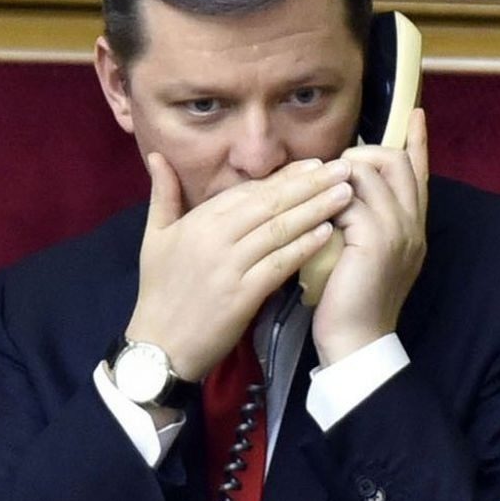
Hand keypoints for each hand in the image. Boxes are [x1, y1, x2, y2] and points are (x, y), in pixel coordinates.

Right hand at [125, 154, 353, 381]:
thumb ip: (162, 194)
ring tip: (345, 193)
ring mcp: (229, 266)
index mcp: (199, 220)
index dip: (285, 176)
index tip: (315, 163)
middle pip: (270, 203)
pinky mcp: (242, 294)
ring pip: (279, 229)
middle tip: (343, 168)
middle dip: (310, 184)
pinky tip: (328, 233)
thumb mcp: (154, 237)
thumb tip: (156, 155)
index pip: (250, 190)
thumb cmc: (159, 290)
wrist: (159, 346)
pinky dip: (304, 247)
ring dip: (316, 209)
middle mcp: (215, 237)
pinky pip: (278, 264)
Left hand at [312, 109, 428, 364]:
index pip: (419, 171)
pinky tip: (316, 218)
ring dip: (340, 175)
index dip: (417, 141)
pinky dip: (329, 201)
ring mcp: (398, 229)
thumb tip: (346, 190)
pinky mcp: (376, 238)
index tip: (416, 114)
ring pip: (371, 171)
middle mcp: (412, 223)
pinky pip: (351, 198)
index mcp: (413, 227)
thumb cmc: (351, 301)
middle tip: (339, 170)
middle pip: (395, 160)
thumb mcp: (364, 254)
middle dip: (363, 153)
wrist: (356, 342)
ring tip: (321, 196)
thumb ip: (364, 221)